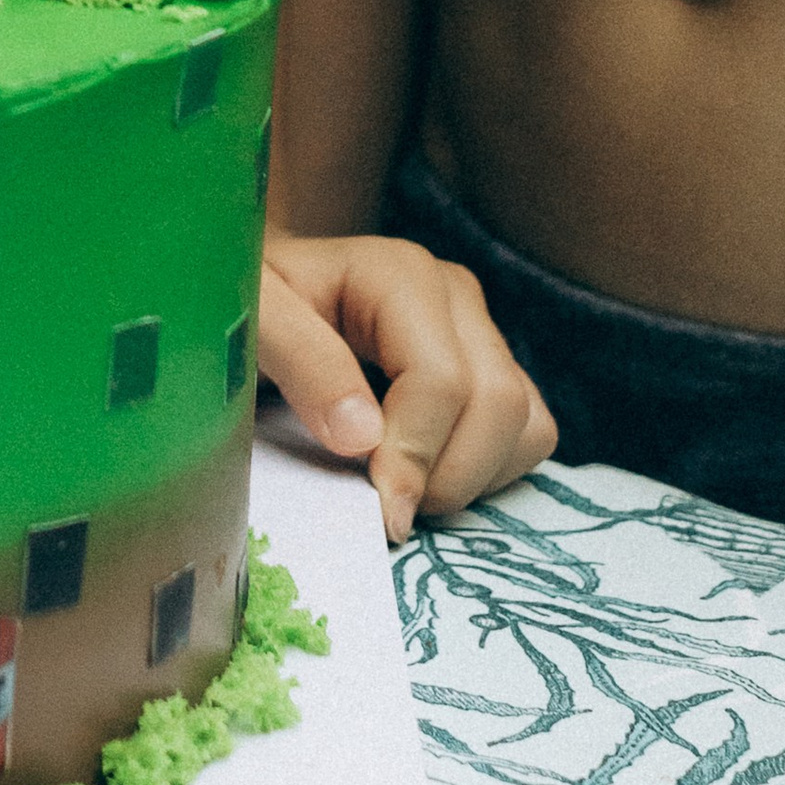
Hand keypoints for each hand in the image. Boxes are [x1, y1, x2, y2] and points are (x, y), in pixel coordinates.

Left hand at [259, 228, 557, 540]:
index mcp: (399, 275)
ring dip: (472, 478)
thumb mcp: (253, 321)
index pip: (440, 380)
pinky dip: (491, 472)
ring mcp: (482, 331)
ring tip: (401, 485)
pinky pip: (531, 435)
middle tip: (384, 505)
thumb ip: (301, 363)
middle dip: (445, 476)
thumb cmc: (252, 308)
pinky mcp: (496, 367)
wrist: (267, 298)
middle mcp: (454, 295)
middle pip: (497, 405)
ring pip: (526, 424)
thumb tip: (364, 438)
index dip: (412, 456)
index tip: (377, 509)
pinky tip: (430, 472)